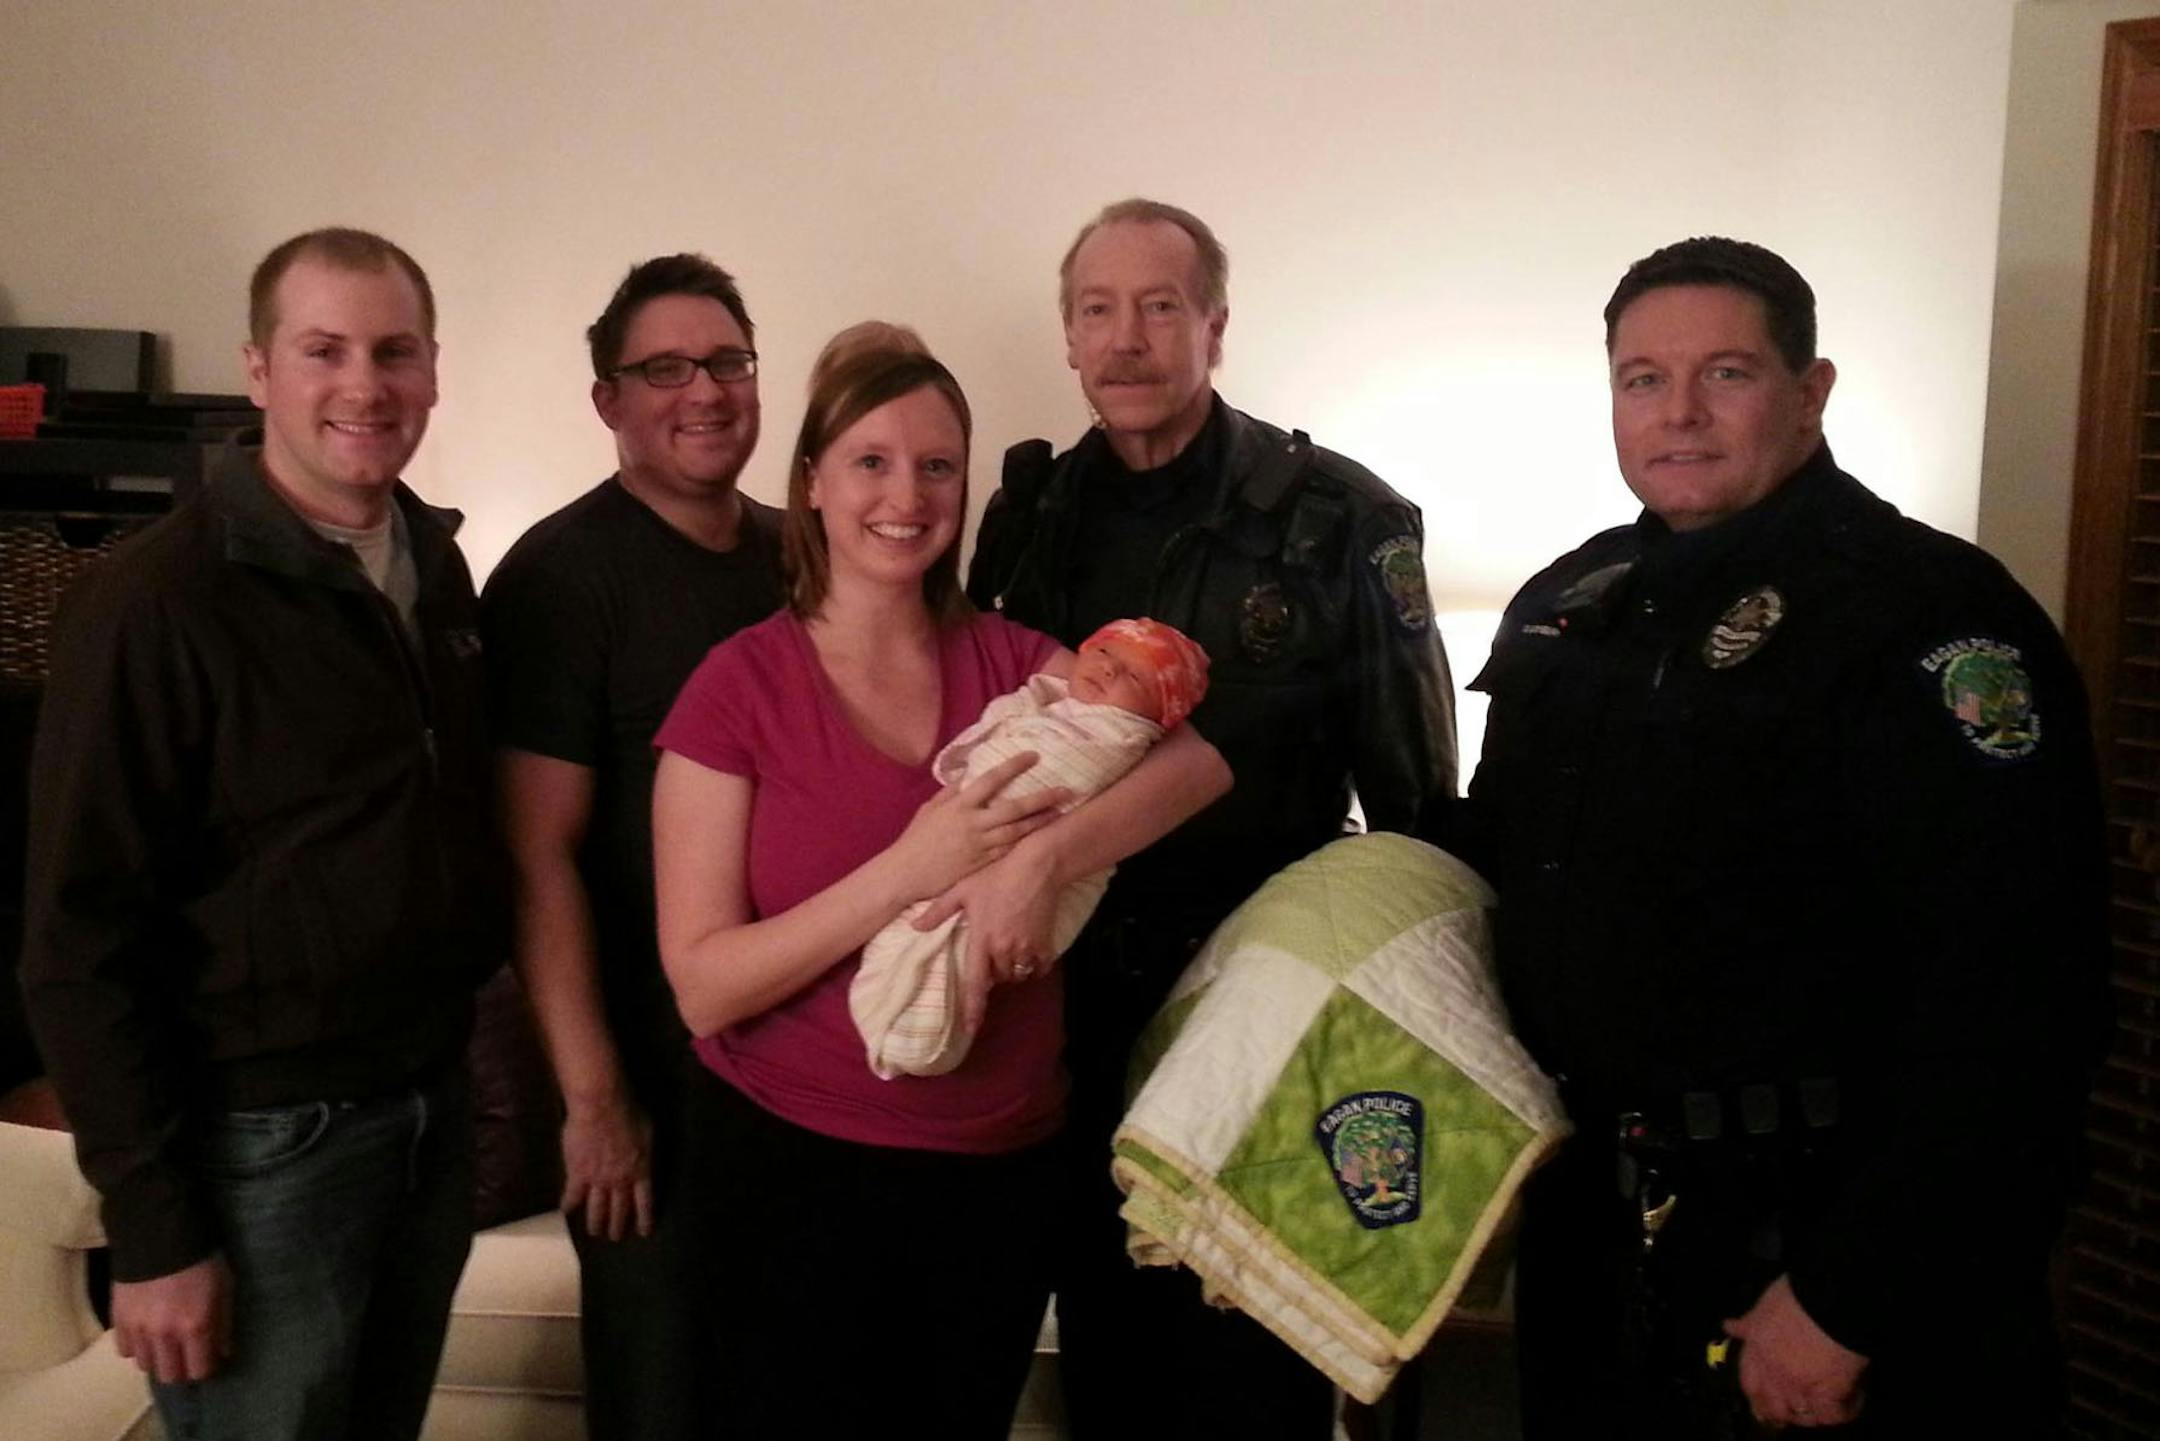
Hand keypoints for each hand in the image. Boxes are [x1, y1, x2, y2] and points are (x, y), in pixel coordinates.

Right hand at [113, 1253, 233, 1383]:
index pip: (198, 1371)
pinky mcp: (118, 1320)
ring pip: (145, 1365)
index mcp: (195, 1327)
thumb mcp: (225, 1287)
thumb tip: (223, 1353)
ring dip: (158, 1357)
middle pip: (170, 1376)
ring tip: (165, 1341)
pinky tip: (145, 1332)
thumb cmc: (201, 1260)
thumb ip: (224, 1324)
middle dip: (181, 1368)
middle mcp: (165, 1335)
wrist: (159, 1235)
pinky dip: (136, 1346)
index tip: (206, 1357)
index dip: (205, 1367)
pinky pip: (124, 1350)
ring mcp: (138, 1330)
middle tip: (186, 1353)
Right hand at [560, 1094, 653, 1240]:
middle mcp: (620, 1181)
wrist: (601, 1107)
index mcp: (640, 1171)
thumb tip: (644, 1157)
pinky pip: (572, 1195)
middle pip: (619, 1209)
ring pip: (596, 1208)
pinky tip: (566, 1212)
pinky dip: (569, 1205)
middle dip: (617, 1226)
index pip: (644, 1202)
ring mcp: (597, 1180)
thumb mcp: (648, 1133)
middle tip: (615, 1238)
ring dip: (595, 1223)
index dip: (644, 1218)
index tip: (643, 1232)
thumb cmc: (629, 1113)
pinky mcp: (577, 1174)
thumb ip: (645, 1151)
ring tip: (595, 1233)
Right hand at [889, 753, 1066, 900]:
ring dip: (1040, 822)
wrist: (904, 874)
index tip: (1033, 755)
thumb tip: (967, 775)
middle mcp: (972, 822)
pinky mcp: (981, 864)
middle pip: (1014, 808)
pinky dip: (1024, 843)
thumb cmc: (915, 840)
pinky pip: (1008, 852)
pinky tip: (1040, 838)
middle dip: (1041, 798)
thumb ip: (950, 793)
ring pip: (1016, 831)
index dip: (1014, 766)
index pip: (991, 779)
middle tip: (1065, 790)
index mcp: (959, 805)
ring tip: (1060, 813)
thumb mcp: (930, 810)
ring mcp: (979, 845)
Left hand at [916, 842, 1062, 1034]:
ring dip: (1012, 968)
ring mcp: (1026, 948)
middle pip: (997, 978)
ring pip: (1017, 974)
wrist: (1036, 867)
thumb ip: (938, 911)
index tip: (970, 1030)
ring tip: (1009, 947)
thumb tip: (914, 926)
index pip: (975, 984)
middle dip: (992, 971)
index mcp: (981, 940)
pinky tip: (1030, 949)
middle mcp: (1003, 950)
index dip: (973, 1010)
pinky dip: (1034, 964)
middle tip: (991, 949)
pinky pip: (1039, 967)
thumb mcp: (962, 890)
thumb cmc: (996, 876)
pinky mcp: (1045, 944)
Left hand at [1723, 1274, 1867, 1427]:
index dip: (1756, 1398)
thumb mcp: (1765, 1304)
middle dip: (1782, 1413)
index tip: (1762, 1406)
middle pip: (1773, 1408)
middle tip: (1795, 1412)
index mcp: (1757, 1351)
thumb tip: (1729, 1326)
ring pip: (1802, 1415)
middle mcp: (1774, 1373)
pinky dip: (1844, 1411)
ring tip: (1822, 1408)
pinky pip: (1833, 1415)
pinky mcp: (1830, 1392)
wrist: (1831, 1297)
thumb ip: (1749, 1322)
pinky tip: (1850, 1402)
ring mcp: (1801, 1386)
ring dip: (1811, 1415)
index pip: (1749, 1384)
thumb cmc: (1797, 1294)